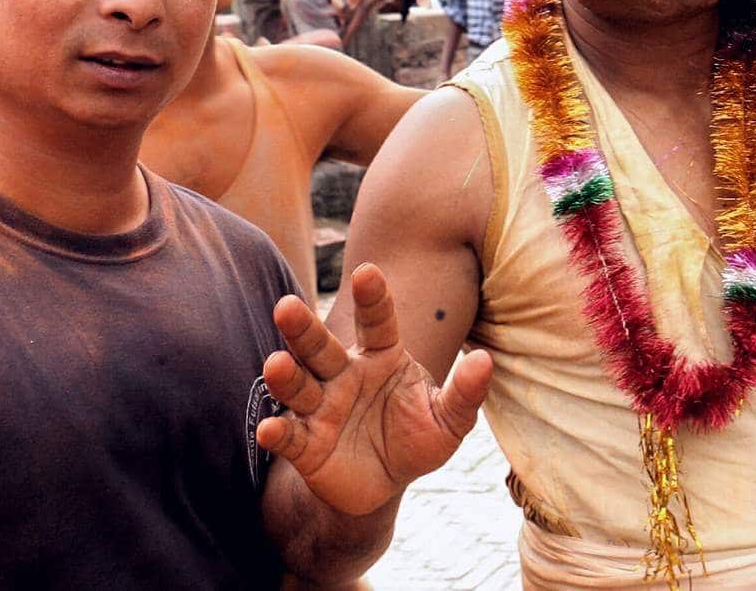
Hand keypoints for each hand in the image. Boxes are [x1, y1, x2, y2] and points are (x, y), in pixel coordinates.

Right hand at [257, 263, 492, 517]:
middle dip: (303, 328)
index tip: (367, 271)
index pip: (378, 321)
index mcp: (382, 357)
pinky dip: (278, 431)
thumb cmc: (418, 437)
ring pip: (300, 386)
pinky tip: (270, 428)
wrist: (387, 484)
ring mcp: (321, 409)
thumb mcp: (449, 420)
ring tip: (275, 363)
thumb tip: (485, 360)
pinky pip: (290, 435)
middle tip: (286, 306)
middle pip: (321, 347)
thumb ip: (465, 392)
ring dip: (286, 375)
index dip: (372, 297)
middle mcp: (345, 375)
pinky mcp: (306, 445)